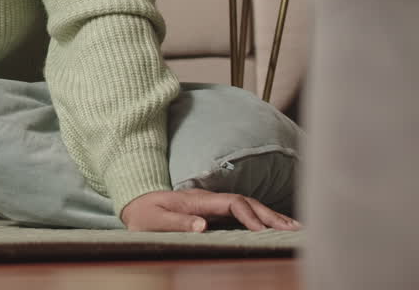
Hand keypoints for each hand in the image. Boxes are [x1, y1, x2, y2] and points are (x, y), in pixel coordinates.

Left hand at [120, 188, 301, 231]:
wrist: (136, 203)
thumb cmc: (144, 214)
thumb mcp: (155, 220)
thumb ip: (177, 222)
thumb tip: (202, 225)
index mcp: (198, 199)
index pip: (232, 203)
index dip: (249, 216)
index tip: (262, 232)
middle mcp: (210, 199)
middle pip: (247, 203)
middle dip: (272, 215)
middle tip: (296, 229)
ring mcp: (213, 204)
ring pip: (249, 207)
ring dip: (272, 216)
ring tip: (296, 228)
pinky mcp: (214, 212)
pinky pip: (243, 213)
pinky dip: (262, 220)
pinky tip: (275, 228)